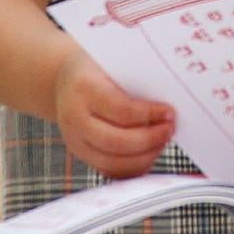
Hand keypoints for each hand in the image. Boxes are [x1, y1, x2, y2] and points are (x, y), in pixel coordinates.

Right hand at [52, 50, 177, 177]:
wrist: (63, 79)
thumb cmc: (97, 67)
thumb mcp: (111, 61)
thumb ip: (135, 77)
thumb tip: (171, 98)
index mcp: (83, 88)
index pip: (121, 109)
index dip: (149, 114)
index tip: (170, 113)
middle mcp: (73, 118)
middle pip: (116, 141)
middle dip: (149, 139)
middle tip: (170, 129)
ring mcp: (74, 140)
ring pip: (112, 162)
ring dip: (144, 156)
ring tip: (163, 141)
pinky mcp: (80, 154)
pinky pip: (109, 171)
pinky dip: (133, 167)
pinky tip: (150, 153)